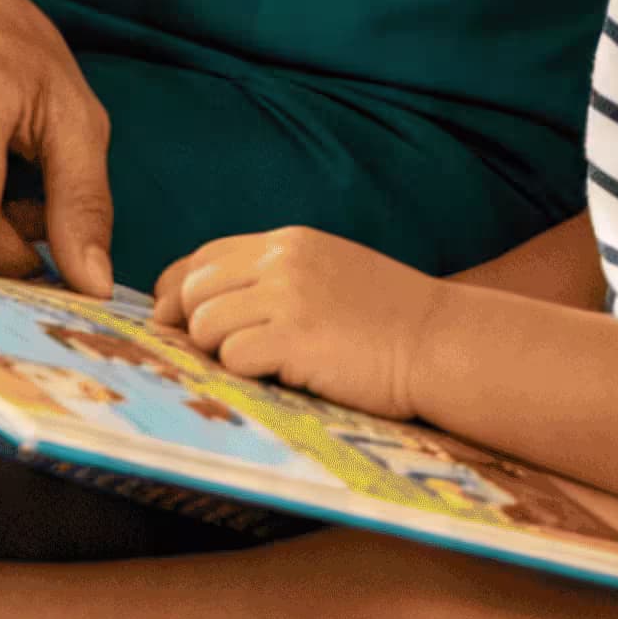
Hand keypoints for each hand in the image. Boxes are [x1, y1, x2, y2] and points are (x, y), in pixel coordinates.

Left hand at [158, 227, 438, 416]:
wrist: (444, 343)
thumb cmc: (391, 320)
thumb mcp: (330, 273)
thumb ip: (275, 276)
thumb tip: (206, 302)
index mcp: (289, 242)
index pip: (205, 256)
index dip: (179, 290)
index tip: (173, 319)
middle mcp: (283, 260)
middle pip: (195, 290)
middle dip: (195, 326)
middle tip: (218, 354)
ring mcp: (288, 297)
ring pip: (206, 326)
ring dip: (222, 353)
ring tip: (266, 365)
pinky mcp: (295, 338)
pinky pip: (234, 358)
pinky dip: (247, 374)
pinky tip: (282, 376)